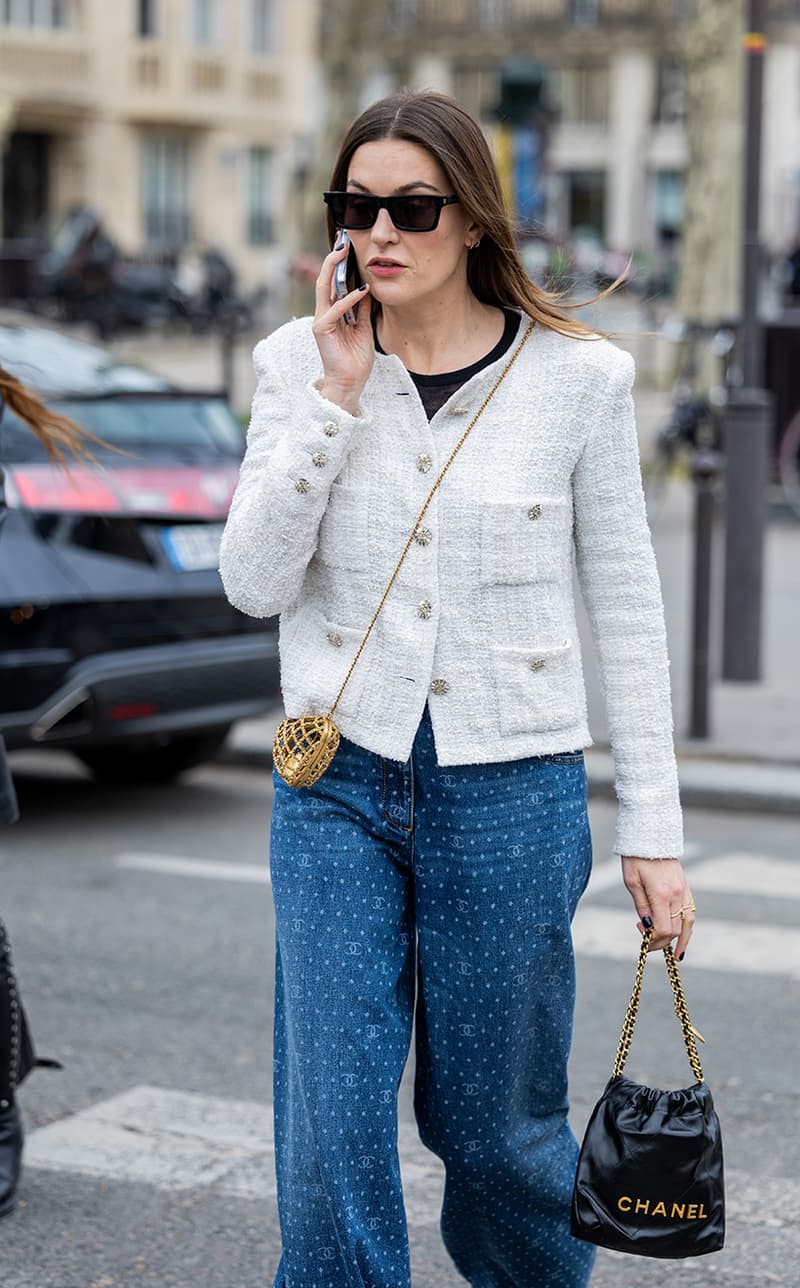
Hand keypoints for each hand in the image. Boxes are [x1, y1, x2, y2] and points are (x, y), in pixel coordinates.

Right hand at [312, 239, 373, 412]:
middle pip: (325, 280)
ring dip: (333, 268)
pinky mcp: (322, 330)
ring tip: (344, 252)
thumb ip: (362, 309)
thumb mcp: (363, 328)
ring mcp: (321, 321)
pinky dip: (348, 299)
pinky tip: (361, 290)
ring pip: (324, 288)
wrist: (351, 382)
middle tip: (343, 240)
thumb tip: (366, 288)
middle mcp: (323, 313)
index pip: (333, 282)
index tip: (348, 246)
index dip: (339, 264)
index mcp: (332, 312)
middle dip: (333, 258)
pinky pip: (335, 310)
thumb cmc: (355, 358)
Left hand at [621, 856, 694, 959]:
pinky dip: (687, 926)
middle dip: (662, 941)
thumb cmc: (636, 858)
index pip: (662, 928)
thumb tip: (647, 927)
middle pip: (675, 929)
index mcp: (661, 894)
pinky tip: (682, 935)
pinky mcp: (686, 887)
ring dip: (682, 940)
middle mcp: (677, 894)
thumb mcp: (632, 882)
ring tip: (677, 955)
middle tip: (647, 943)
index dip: (653, 939)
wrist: (652, 835)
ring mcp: (684, 891)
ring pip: (688, 923)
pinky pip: (691, 912)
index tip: (642, 938)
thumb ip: (641, 906)